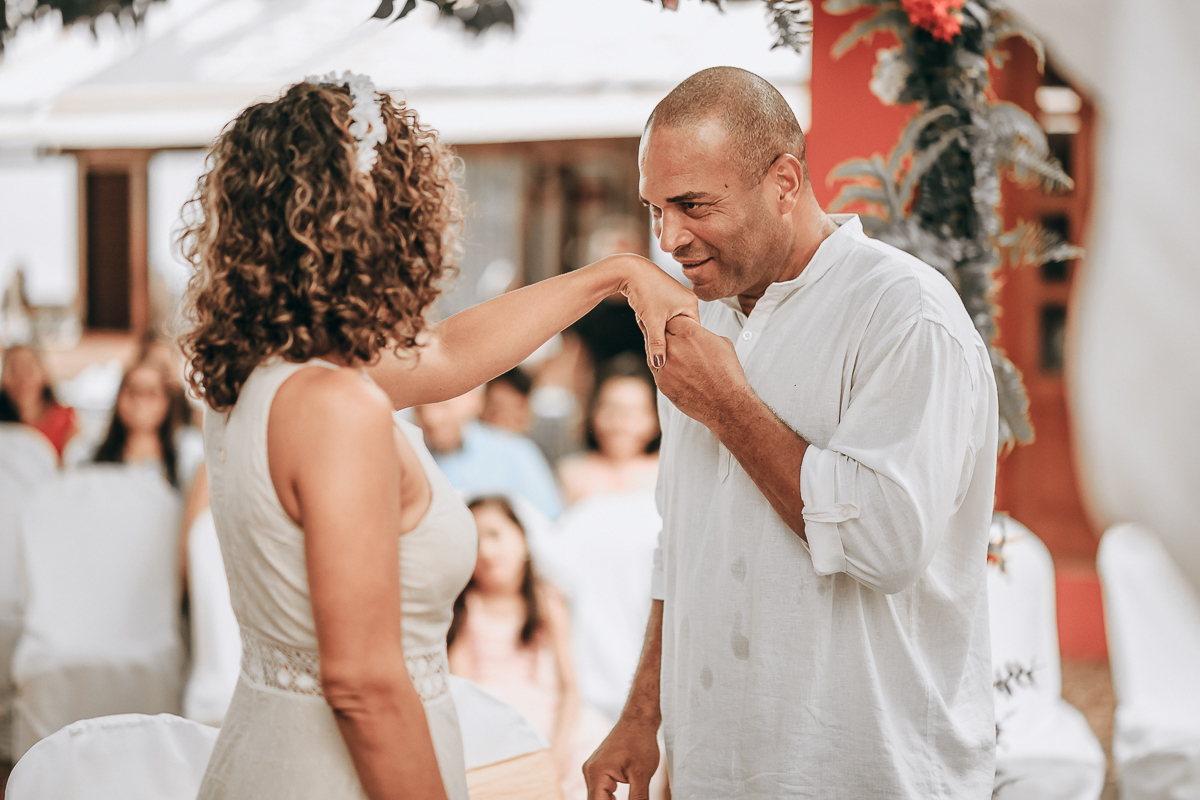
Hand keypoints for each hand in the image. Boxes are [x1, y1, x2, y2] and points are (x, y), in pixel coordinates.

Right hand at [583, 718, 659, 799]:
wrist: (638, 719)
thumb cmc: (640, 742)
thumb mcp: (641, 775)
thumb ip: (638, 799)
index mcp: (596, 774)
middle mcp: (590, 772)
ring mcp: (593, 769)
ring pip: (599, 798)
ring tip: (631, 797)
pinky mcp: (599, 768)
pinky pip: (601, 790)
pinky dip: (610, 799)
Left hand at [608, 254, 698, 370]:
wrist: (628, 270)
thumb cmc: (644, 291)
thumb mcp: (652, 321)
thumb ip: (657, 344)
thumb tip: (659, 364)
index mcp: (692, 304)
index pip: (692, 332)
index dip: (680, 343)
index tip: (669, 350)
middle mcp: (688, 299)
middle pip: (682, 328)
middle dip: (668, 335)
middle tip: (655, 340)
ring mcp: (677, 297)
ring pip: (671, 322)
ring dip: (659, 327)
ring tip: (647, 326)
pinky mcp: (665, 295)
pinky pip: (664, 315)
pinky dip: (655, 320)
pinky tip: (644, 320)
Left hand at [654, 316, 749, 427]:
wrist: (725, 402)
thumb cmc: (727, 372)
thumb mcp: (721, 343)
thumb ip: (703, 334)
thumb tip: (696, 333)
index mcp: (689, 333)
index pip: (671, 319)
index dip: (673, 323)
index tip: (675, 326)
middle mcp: (673, 347)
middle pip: (658, 333)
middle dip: (663, 334)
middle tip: (666, 337)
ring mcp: (665, 365)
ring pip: (652, 351)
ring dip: (658, 350)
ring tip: (669, 353)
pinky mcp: (661, 382)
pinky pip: (655, 368)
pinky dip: (660, 366)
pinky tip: (671, 368)